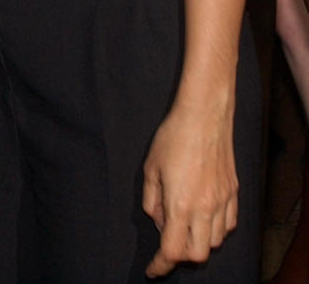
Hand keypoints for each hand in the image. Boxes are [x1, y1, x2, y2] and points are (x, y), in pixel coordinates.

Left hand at [142, 102, 237, 276]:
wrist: (204, 115)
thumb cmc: (173, 136)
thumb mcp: (150, 167)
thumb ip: (151, 199)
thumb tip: (157, 219)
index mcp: (180, 204)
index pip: (172, 250)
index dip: (160, 265)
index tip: (153, 269)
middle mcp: (205, 208)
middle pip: (197, 254)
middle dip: (181, 256)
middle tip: (168, 244)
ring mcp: (223, 201)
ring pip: (215, 242)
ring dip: (199, 242)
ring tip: (185, 225)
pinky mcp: (234, 193)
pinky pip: (228, 225)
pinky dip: (216, 229)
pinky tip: (204, 217)